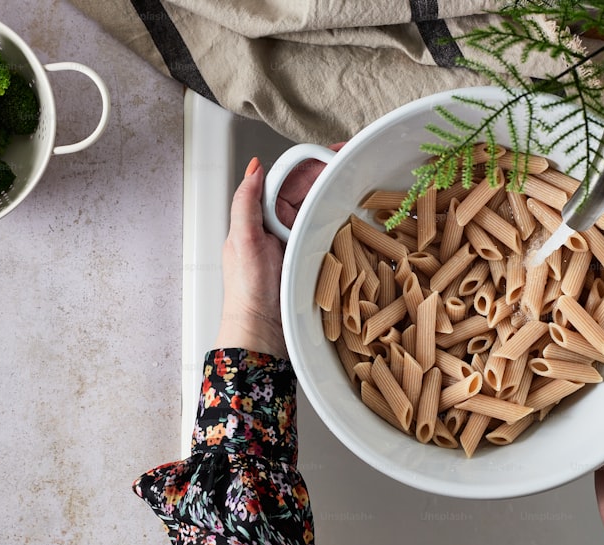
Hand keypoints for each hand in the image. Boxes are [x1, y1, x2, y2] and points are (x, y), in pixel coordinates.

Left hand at [213, 147, 343, 357]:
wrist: (263, 333)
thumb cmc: (247, 292)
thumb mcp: (241, 242)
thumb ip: (245, 203)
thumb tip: (254, 168)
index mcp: (262, 217)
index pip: (288, 180)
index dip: (309, 162)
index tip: (332, 152)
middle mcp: (282, 227)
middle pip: (310, 190)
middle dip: (330, 172)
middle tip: (355, 161)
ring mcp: (301, 243)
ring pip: (323, 209)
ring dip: (341, 194)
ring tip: (362, 180)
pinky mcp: (316, 260)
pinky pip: (333, 234)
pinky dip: (346, 221)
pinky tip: (361, 214)